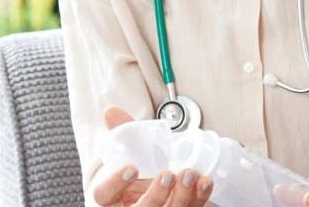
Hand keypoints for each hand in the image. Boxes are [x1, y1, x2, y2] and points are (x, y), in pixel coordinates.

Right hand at [92, 106, 213, 206]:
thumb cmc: (140, 172)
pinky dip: (199, 198)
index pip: (104, 195)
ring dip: (181, 197)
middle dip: (156, 196)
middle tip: (167, 174)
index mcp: (111, 196)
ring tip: (189, 174)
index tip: (132, 168)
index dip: (115, 184)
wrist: (155, 184)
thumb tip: (112, 110)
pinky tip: (205, 183)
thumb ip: (123, 133)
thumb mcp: (129, 153)